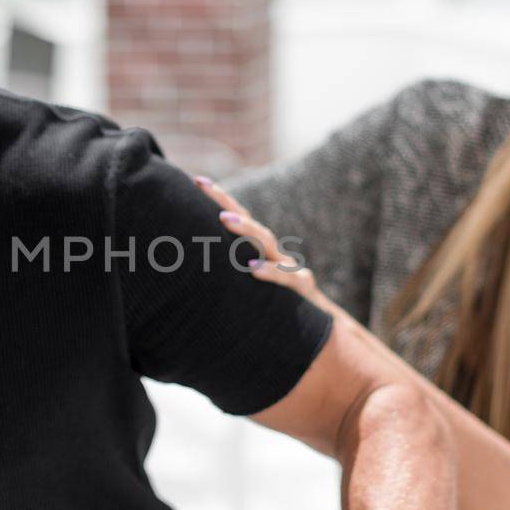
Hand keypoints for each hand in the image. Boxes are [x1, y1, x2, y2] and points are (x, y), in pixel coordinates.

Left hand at [193, 177, 336, 314]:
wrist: (319, 329)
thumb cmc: (273, 309)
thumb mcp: (248, 290)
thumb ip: (228, 277)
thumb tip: (190, 272)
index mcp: (259, 251)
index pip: (238, 218)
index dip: (220, 199)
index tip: (198, 180)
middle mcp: (273, 253)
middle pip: (249, 222)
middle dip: (227, 203)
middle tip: (206, 188)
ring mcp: (288, 267)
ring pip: (267, 243)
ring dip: (246, 229)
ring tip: (226, 220)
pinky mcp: (301, 287)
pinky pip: (286, 277)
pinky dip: (270, 272)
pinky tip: (253, 269)